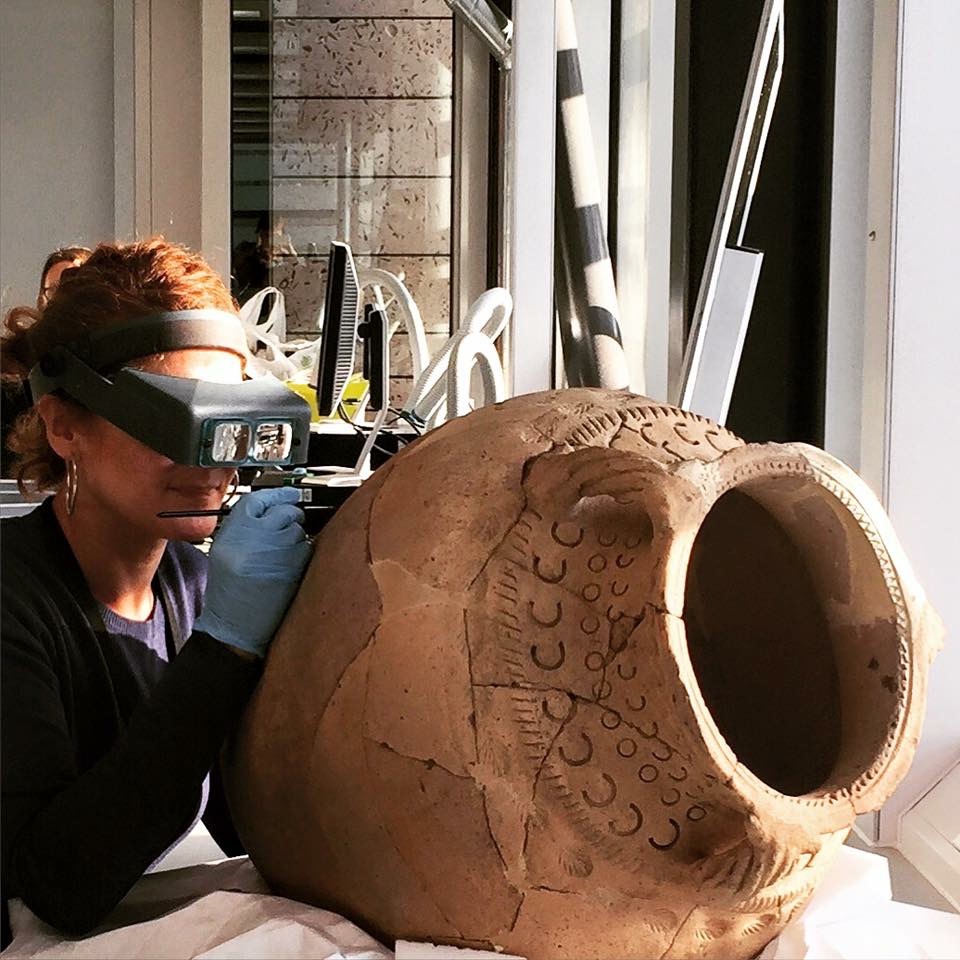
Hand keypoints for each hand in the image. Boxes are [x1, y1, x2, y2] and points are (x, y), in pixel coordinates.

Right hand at [194, 487, 311, 657]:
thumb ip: (246, 527)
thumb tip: (273, 508)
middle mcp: (253, 538)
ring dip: (296, 537)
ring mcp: (275, 552)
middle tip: (287, 527)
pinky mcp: (293, 566)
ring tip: (281, 556)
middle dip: (289, 516)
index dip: (277, 495)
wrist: (235, 626)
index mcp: (232, 533)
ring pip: (298, 529)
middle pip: (284, 510)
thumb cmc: (229, 593)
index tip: (289, 493)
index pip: (259, 500)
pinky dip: (302, 553)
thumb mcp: (225, 551)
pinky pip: (306, 548)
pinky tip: (288, 566)